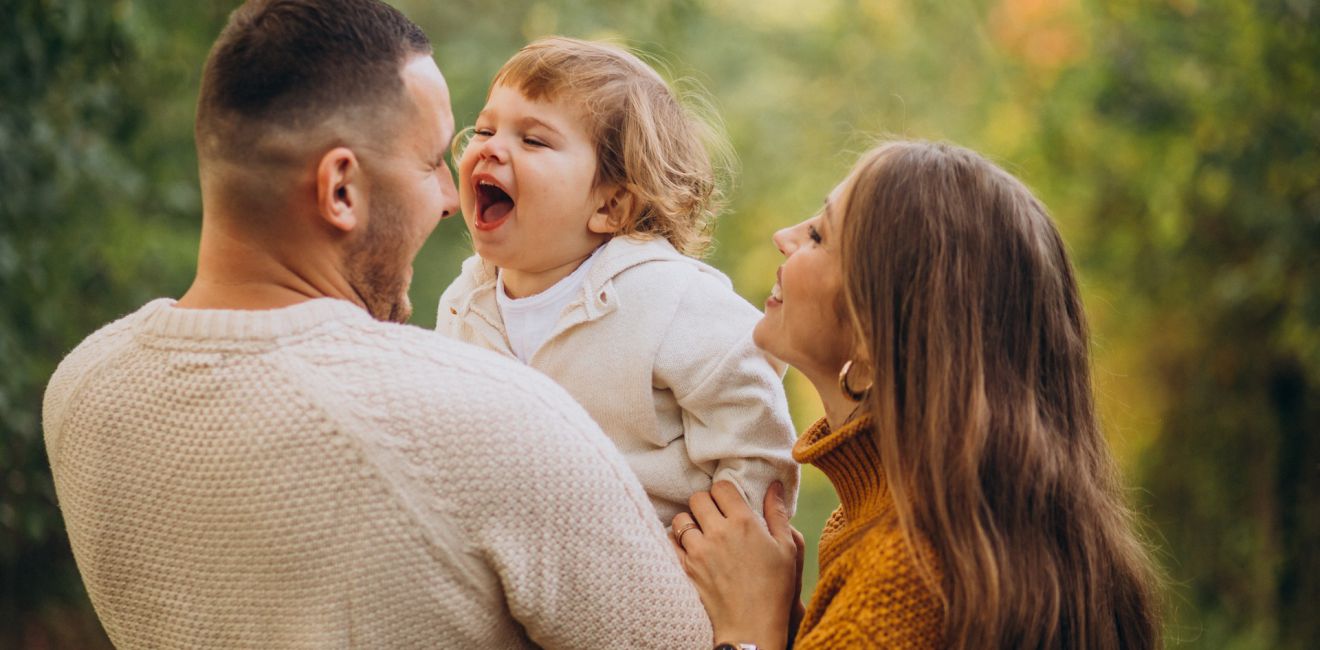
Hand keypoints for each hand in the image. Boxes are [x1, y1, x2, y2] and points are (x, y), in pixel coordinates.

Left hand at [672, 481, 800, 649]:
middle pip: (698, 498)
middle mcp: (718, 532)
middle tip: (714, 516)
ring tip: (701, 533)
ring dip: (690, 522)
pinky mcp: (686, 568)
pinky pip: (670, 542)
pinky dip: (677, 541)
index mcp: (744, 522)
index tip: (729, 501)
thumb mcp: (787, 548)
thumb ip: (778, 514)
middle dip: (706, 503)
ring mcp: (699, 550)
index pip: (722, 487)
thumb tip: (774, 485)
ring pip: (681, 519)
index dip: (725, 491)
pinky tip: (690, 548)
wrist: (752, 626)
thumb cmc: (775, 588)